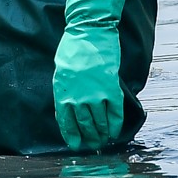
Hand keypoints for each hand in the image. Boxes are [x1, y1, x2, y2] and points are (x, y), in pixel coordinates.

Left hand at [54, 24, 124, 150]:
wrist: (90, 32)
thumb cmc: (73, 48)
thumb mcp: (61, 72)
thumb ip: (64, 92)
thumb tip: (68, 109)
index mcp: (62, 95)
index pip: (66, 123)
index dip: (72, 136)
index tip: (76, 144)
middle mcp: (78, 99)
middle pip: (84, 126)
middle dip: (89, 138)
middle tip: (93, 145)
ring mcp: (96, 96)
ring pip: (100, 123)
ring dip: (103, 134)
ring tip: (104, 141)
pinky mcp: (111, 90)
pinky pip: (115, 113)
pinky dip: (116, 125)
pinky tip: (116, 132)